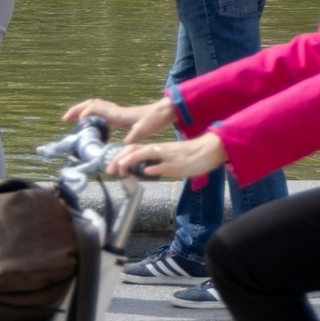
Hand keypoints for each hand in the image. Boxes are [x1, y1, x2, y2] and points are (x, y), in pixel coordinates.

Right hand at [64, 96, 174, 143]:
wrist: (166, 111)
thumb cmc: (154, 120)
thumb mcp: (141, 132)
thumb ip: (129, 141)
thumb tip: (118, 153)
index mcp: (117, 114)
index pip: (95, 108)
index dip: (83, 113)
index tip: (76, 123)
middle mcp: (115, 111)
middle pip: (91, 104)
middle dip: (76, 110)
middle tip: (65, 119)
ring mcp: (118, 112)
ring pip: (96, 105)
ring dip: (83, 110)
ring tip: (73, 119)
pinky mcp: (122, 115)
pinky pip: (102, 110)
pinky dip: (92, 113)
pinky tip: (92, 122)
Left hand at [109, 130, 225, 182]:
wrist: (208, 150)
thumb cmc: (190, 155)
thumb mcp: (169, 158)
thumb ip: (156, 163)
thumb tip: (145, 171)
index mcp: (156, 148)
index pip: (133, 148)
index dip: (119, 156)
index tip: (112, 167)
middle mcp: (159, 150)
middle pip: (134, 150)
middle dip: (119, 159)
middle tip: (110, 170)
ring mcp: (167, 157)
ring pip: (145, 154)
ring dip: (131, 160)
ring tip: (121, 168)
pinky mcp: (177, 164)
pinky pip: (163, 165)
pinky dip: (153, 168)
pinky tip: (146, 172)